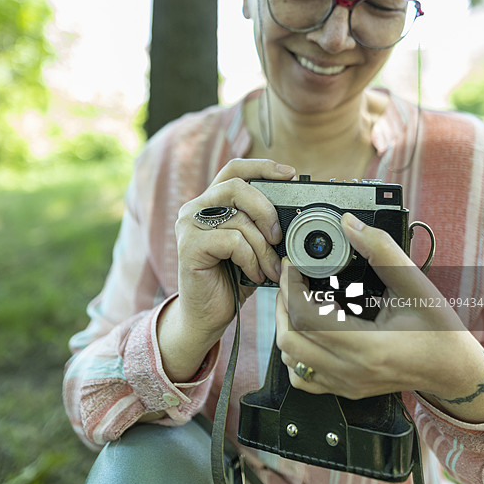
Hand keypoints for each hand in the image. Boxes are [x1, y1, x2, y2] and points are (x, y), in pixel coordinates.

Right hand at [158, 159, 294, 380]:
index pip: (235, 169)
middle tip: (279, 236)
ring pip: (239, 219)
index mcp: (211, 201)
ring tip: (270, 268)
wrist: (207, 316)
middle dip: (267, 210)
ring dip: (263, 247)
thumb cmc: (232, 279)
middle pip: (238, 186)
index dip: (262, 167)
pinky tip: (254, 275)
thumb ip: (262, 224)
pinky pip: (233, 241)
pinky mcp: (189, 246)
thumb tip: (294, 212)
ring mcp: (188, 225)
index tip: (290, 175)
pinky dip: (251, 260)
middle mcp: (195, 208)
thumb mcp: (253, 245)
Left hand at [275, 213, 483, 421]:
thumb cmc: (439, 330)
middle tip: (291, 279)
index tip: (293, 266)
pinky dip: (295, 352)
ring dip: (286, 326)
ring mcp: (347, 384)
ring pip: (292, 360)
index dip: (291, 287)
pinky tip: (307, 331)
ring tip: (297, 300)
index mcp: (368, 347)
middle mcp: (352, 371)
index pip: (306, 318)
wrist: (453, 369)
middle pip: (290, 340)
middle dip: (282, 303)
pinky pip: (303, 377)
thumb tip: (349, 224)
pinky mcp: (346, 389)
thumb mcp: (414, 283)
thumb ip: (380, 250)